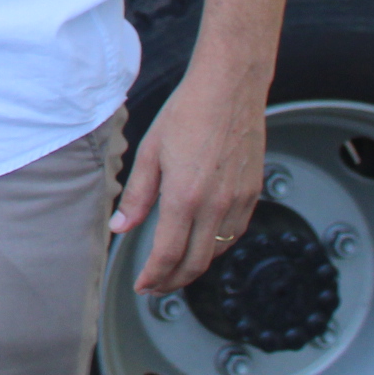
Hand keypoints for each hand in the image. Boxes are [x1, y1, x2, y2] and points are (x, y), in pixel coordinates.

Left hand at [111, 65, 268, 292]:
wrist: (231, 88)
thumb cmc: (188, 112)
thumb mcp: (150, 151)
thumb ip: (136, 195)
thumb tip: (120, 227)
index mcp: (185, 196)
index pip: (168, 254)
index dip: (153, 276)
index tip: (141, 286)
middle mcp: (216, 205)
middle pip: (196, 263)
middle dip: (172, 282)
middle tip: (155, 286)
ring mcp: (239, 201)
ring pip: (217, 252)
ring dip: (195, 267)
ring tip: (174, 268)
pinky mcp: (253, 194)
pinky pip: (234, 234)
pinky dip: (216, 247)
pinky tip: (201, 243)